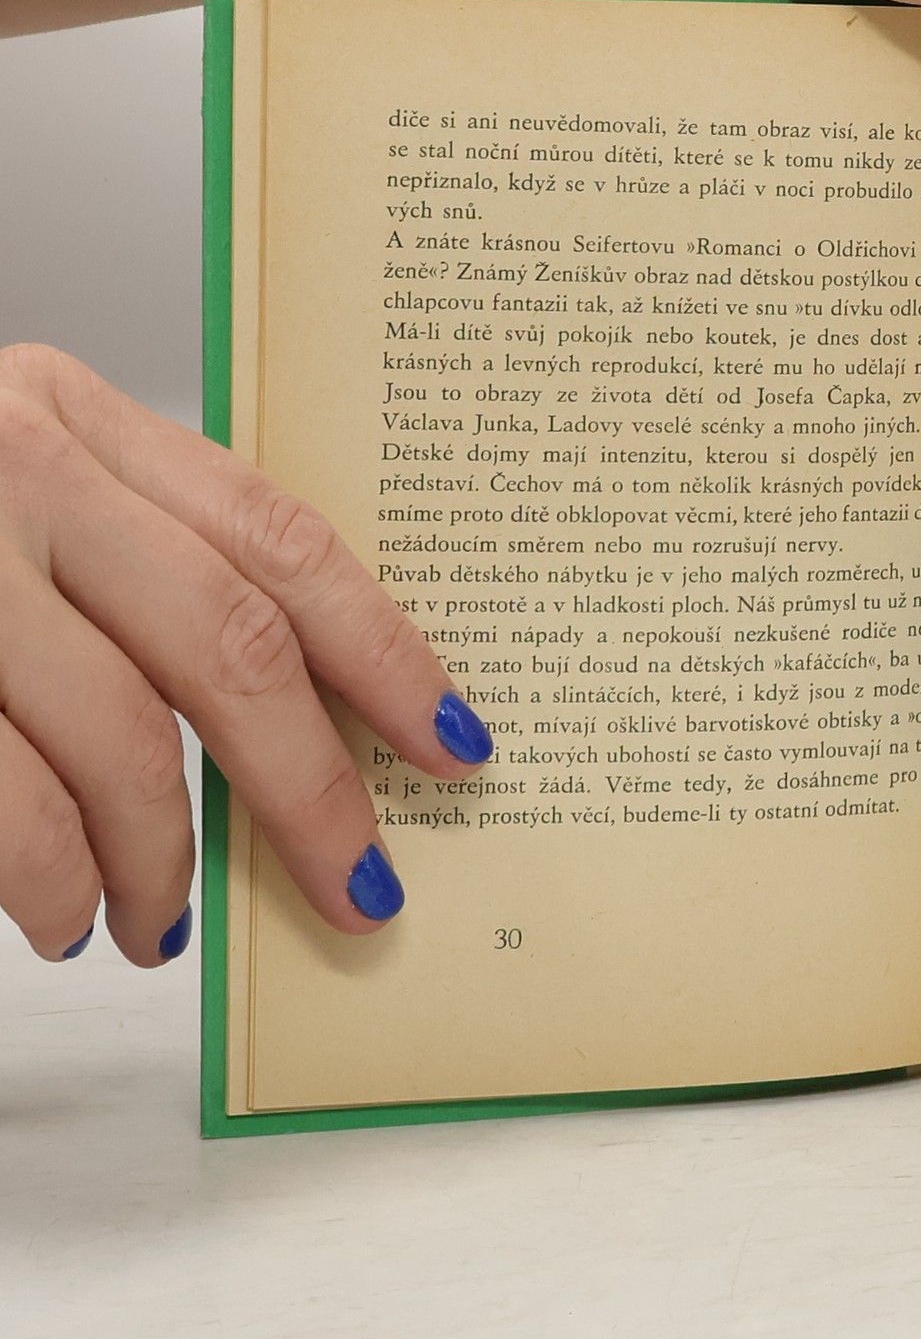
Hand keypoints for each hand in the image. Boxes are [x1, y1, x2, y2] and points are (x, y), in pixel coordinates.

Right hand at [0, 345, 491, 963]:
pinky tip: (57, 918)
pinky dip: (45, 880)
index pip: (284, 540)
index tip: (456, 743)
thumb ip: (141, 558)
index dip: (388, 653)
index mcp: (73, 417)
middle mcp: (9, 465)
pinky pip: (0, 799)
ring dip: (160, 859)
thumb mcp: (15, 488)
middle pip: (229, 644)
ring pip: (117, 738)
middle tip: (357, 885)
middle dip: (311, 789)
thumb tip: (299, 714)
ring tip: (157, 922)